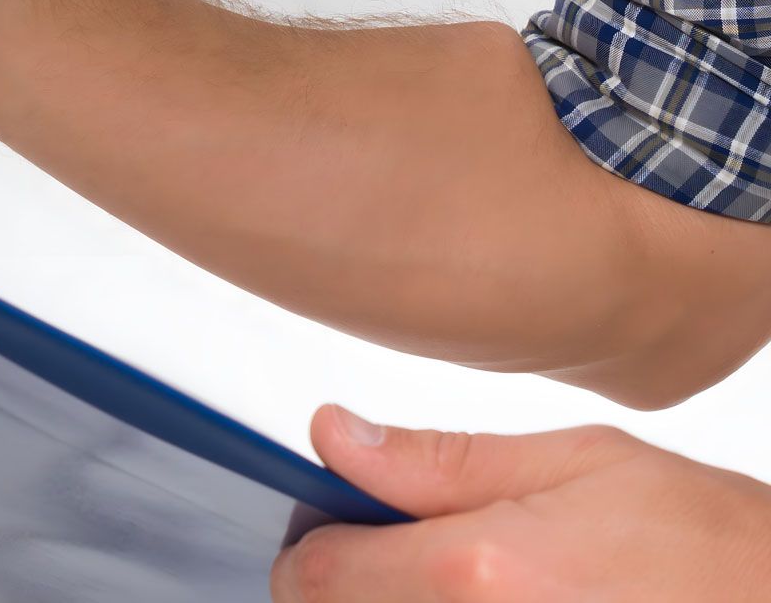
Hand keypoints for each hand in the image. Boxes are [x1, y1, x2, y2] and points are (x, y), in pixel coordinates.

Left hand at [272, 405, 770, 599]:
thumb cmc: (708, 543)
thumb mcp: (577, 463)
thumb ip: (440, 460)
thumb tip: (335, 435)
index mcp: (479, 575)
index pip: (316, 576)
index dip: (312, 543)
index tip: (335, 523)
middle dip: (356, 584)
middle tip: (406, 550)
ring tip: (472, 583)